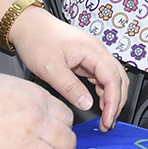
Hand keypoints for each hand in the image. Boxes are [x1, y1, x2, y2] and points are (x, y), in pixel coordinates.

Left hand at [9, 6, 128, 132]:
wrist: (28, 25)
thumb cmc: (38, 40)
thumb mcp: (51, 68)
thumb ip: (70, 88)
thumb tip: (86, 104)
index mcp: (93, 51)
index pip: (113, 79)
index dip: (114, 102)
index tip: (108, 119)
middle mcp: (97, 51)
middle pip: (119, 79)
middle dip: (117, 102)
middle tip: (108, 123)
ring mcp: (93, 55)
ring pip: (112, 78)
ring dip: (112, 98)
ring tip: (104, 118)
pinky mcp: (86, 59)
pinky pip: (102, 77)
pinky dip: (103, 92)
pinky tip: (98, 104)